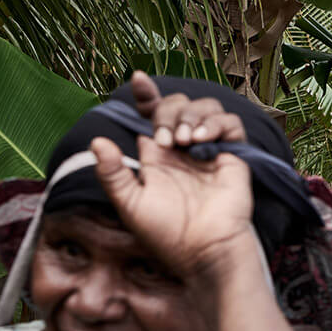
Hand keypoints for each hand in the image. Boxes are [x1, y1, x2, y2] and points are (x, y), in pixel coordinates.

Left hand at [89, 73, 255, 280]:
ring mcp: (208, 150)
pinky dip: (215, 124)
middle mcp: (182, 148)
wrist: (204, 250)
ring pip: (203, 108)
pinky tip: (200, 140)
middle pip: (175, 105)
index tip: (138, 79)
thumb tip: (98, 140)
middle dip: (166, 111)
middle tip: (163, 139)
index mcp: (156, 156)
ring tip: (183, 141)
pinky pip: (229, 124)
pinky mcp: (233, 155)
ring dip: (190, 116)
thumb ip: (113, 173)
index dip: (145, 95)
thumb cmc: (167, 234)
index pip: (150, 115)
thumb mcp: (130, 204)